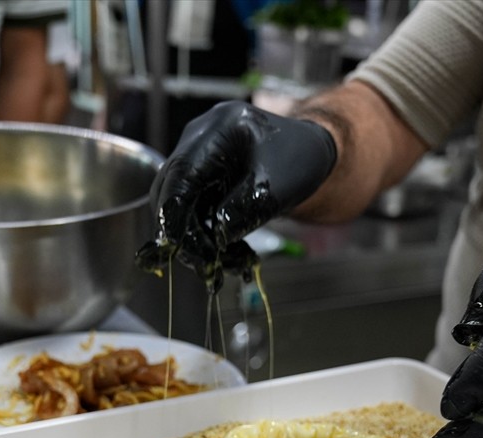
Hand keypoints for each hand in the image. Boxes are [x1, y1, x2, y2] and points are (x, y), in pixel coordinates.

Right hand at [135, 101, 335, 276]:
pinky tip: (228, 254)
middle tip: (204, 264)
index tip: (174, 245)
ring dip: (194, 238)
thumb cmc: (300, 160)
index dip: (173, 211)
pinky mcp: (201, 178)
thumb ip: (243, 210)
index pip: (181, 172)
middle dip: (182, 231)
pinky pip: (192, 210)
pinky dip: (205, 234)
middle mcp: (199, 138)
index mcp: (219, 129)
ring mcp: (198, 158)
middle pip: (170, 188)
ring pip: (178, 204)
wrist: (311, 154)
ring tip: (223, 264)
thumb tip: (215, 238)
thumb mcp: (276, 188)